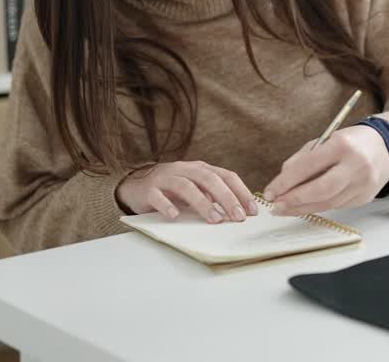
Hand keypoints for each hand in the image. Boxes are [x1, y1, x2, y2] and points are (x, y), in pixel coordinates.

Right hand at [117, 161, 258, 222]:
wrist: (136, 185)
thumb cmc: (172, 190)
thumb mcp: (196, 189)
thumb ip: (213, 197)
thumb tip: (238, 212)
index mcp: (200, 168)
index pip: (226, 175)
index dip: (241, 191)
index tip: (253, 210)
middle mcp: (185, 169)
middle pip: (209, 179)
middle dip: (227, 198)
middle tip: (238, 217)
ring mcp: (166, 178)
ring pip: (186, 186)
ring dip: (202, 203)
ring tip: (214, 219)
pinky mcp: (148, 190)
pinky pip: (158, 196)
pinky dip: (167, 205)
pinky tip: (175, 216)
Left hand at [263, 126, 388, 215]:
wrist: (384, 149)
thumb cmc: (350, 143)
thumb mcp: (326, 140)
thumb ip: (303, 158)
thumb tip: (282, 180)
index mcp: (343, 145)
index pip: (309, 166)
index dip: (286, 181)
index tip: (271, 191)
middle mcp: (355, 165)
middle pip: (321, 189)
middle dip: (294, 200)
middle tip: (276, 205)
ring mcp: (363, 184)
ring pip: (328, 203)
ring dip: (302, 209)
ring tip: (284, 209)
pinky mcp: (364, 198)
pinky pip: (336, 206)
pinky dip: (317, 207)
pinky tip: (303, 207)